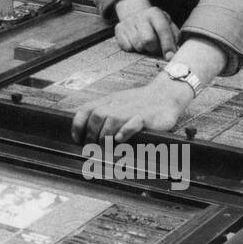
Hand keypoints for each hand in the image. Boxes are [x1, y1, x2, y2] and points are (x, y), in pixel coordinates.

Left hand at [71, 77, 192, 142]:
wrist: (165, 95)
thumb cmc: (139, 103)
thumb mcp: (118, 103)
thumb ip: (104, 112)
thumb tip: (86, 131)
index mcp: (109, 101)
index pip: (86, 109)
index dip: (78, 125)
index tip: (77, 139)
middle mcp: (118, 104)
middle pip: (97, 116)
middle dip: (91, 134)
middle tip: (92, 149)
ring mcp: (132, 110)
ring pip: (111, 119)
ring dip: (105, 136)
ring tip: (104, 148)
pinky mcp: (146, 117)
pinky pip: (133, 123)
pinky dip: (124, 131)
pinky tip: (120, 140)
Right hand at [115, 0, 179, 58]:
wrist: (136, 13)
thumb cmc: (157, 24)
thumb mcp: (168, 25)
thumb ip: (174, 37)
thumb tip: (176, 52)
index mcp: (155, 13)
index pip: (162, 30)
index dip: (167, 45)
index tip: (170, 57)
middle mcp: (140, 16)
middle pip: (148, 40)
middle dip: (153, 48)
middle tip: (154, 47)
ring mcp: (128, 22)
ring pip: (137, 45)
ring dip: (143, 49)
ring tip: (145, 44)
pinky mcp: (119, 29)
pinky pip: (126, 47)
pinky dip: (132, 48)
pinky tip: (135, 42)